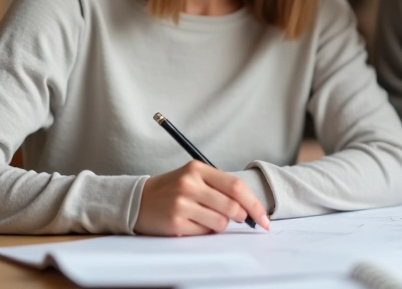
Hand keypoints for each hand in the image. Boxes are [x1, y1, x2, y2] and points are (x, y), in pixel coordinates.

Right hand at [134, 161, 270, 235]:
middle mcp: (190, 184)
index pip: (236, 185)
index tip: (264, 218)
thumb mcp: (194, 178)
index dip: (254, 204)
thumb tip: (249, 208)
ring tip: (205, 217)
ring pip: (221, 222)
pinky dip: (204, 231)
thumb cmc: (172, 189)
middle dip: (241, 217)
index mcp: (198, 169)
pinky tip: (191, 223)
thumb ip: (220, 187)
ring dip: (220, 224)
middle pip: (232, 206)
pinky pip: (204, 232)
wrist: (137, 200)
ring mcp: (181, 203)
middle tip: (238, 219)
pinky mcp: (175, 222)